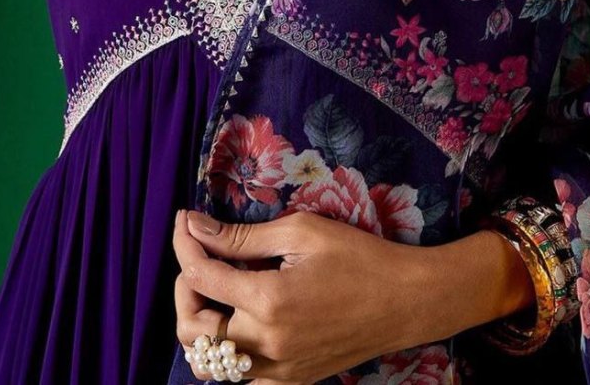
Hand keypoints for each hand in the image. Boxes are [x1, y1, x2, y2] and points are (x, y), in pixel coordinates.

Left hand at [172, 208, 431, 384]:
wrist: (404, 301)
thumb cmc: (358, 256)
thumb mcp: (301, 231)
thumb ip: (242, 236)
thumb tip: (194, 226)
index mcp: (268, 301)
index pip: (199, 275)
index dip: (185, 243)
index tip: (184, 220)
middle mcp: (266, 344)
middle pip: (191, 329)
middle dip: (186, 287)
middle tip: (201, 255)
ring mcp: (277, 371)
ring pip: (209, 362)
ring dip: (202, 323)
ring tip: (220, 287)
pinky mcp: (290, 382)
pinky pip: (240, 378)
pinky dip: (228, 352)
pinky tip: (242, 319)